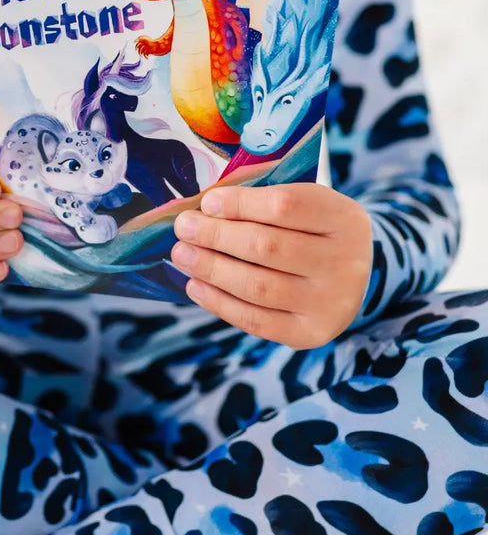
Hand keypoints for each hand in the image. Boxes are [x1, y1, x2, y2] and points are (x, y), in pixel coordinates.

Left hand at [171, 183, 372, 348]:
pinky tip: (195, 285)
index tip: (207, 202)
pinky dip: (219, 302)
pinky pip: (256, 320)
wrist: (352, 275)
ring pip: (258, 286)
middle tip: (183, 227)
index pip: (286, 206)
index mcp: (343, 217)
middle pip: (267, 247)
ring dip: (211, 269)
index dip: (240, 203)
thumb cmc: (311, 228)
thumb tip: (203, 209)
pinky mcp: (310, 333)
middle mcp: (344, 261)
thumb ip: (260, 200)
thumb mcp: (302, 202)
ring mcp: (330, 303)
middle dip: (216, 236)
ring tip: (182, 254)